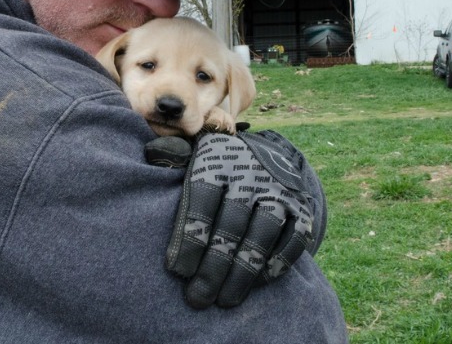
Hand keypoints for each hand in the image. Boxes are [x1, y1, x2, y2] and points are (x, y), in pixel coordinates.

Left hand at [146, 131, 314, 308]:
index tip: (177, 271)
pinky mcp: (301, 207)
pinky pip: (294, 238)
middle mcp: (250, 173)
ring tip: (225, 300)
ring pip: (263, 234)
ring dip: (244, 271)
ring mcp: (279, 190)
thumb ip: (170, 157)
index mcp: (217, 161)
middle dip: (214, 265)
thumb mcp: (191, 153)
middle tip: (197, 297)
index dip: (190, 238)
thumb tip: (150, 155)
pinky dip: (277, 263)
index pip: (202, 201)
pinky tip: (257, 283)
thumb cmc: (214, 164)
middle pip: (231, 224)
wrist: (263, 151)